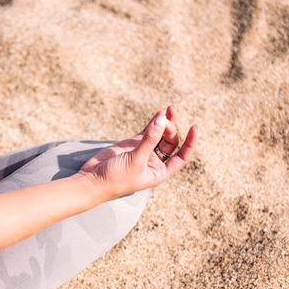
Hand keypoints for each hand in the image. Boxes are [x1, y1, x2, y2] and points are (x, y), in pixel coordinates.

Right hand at [78, 105, 197, 199]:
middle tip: (164, 121)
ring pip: (160, 135)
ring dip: (165, 122)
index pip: (182, 156)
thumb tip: (162, 119)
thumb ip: (149, 140)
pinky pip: (147, 131)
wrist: (93, 180)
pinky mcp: (132, 144)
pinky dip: (153, 121)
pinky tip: (160, 112)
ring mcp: (144, 151)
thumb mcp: (135, 160)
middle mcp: (154, 162)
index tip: (195, 128)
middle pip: (171, 142)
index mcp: (160, 172)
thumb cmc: (116, 178)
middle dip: (171, 129)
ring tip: (169, 108)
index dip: (190, 143)